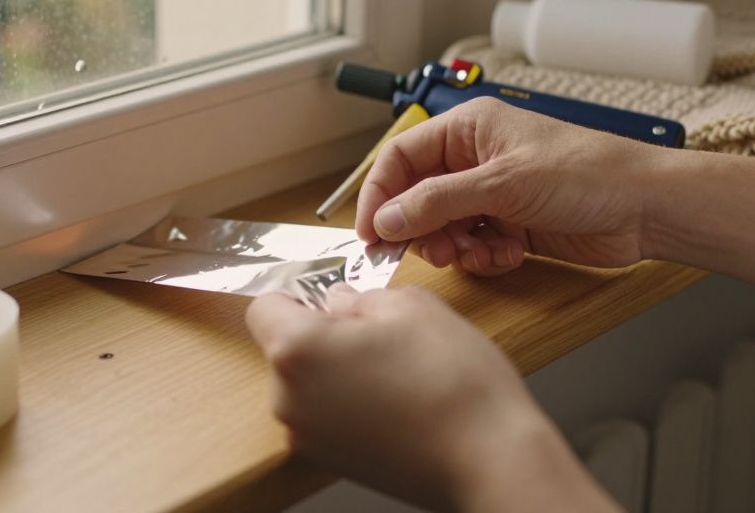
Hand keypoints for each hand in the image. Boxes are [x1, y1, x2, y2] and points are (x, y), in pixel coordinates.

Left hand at [245, 285, 615, 512]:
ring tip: (398, 369)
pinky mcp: (333, 461)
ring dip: (341, 369)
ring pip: (310, 382)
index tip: (328, 294)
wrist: (490, 462)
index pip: (264, 306)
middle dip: (325, 332)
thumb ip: (360, 296)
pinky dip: (353, 402)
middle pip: (288, 347)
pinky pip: (329, 415)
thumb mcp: (410, 305)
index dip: (297, 293)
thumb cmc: (454, 384)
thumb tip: (340, 301)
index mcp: (297, 350)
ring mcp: (308, 437)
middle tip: (380, 331)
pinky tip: (399, 400)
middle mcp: (288, 399)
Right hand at [355, 97, 660, 273]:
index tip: (369, 232)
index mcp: (468, 129)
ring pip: (442, 227)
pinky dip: (483, 256)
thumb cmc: (587, 173)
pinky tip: (508, 255)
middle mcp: (475, 158)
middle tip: (432, 252)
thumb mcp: (501, 184)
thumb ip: (436, 202)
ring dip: (454, 247)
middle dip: (420, 229)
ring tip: (478, 253)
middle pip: (416, 197)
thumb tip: (385, 218)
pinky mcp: (511, 225)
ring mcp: (493, 193)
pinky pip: (472, 245)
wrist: (646, 207)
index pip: (401, 157)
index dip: (379, 194)